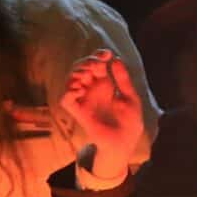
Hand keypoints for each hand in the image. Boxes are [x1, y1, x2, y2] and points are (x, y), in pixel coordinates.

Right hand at [59, 49, 144, 176]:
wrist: (125, 142)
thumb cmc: (129, 121)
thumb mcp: (130, 98)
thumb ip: (123, 80)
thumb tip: (116, 59)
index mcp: (104, 84)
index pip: (96, 64)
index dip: (98, 55)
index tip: (107, 54)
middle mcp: (91, 89)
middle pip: (81, 67)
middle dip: (87, 62)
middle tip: (98, 65)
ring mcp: (83, 100)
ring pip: (70, 79)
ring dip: (77, 73)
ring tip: (88, 76)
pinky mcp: (78, 112)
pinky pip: (66, 99)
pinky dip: (69, 91)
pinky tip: (80, 90)